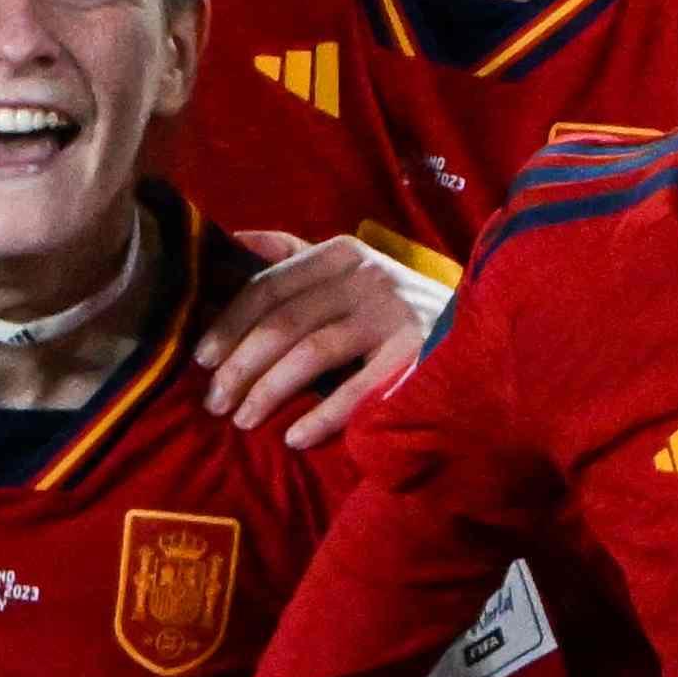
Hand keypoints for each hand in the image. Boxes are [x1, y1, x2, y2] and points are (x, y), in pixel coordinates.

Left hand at [193, 232, 436, 450]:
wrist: (477, 323)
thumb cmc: (391, 302)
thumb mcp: (345, 267)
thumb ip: (291, 256)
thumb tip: (231, 239)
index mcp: (339, 253)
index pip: (267, 287)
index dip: (228, 324)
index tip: (200, 360)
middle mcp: (365, 275)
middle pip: (283, 323)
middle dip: (240, 366)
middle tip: (215, 403)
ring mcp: (393, 312)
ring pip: (311, 353)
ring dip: (269, 391)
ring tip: (243, 420)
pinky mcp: (416, 352)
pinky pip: (358, 389)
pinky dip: (322, 415)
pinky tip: (294, 437)